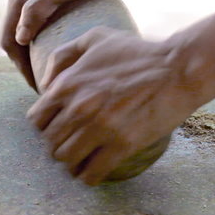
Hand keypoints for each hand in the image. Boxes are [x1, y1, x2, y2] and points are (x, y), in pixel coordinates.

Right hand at [0, 0, 135, 90]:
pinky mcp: (49, 4)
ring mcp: (35, 2)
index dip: (20, 67)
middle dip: (25, 67)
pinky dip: (43, 48)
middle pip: (15, 43)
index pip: (9, 41)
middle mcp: (22, 0)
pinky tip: (58, 60)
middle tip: (45, 88)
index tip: (37, 86)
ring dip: (33, 59)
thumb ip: (37, 8)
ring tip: (51, 78)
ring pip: (26, 38)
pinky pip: (39, 32)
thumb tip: (19, 38)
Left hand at [26, 27, 206, 185]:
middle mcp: (78, 108)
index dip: (45, 126)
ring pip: (67, 160)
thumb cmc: (138, 52)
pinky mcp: (122, 145)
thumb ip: (63, 56)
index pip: (37, 120)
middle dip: (58, 146)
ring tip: (81, 161)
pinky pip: (92, 173)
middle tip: (71, 145)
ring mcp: (100, 129)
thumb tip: (45, 84)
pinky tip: (94, 172)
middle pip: (50, 144)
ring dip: (72, 163)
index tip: (58, 127)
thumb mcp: (95, 38)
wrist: (178, 68)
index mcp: (68, 84)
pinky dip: (89, 176)